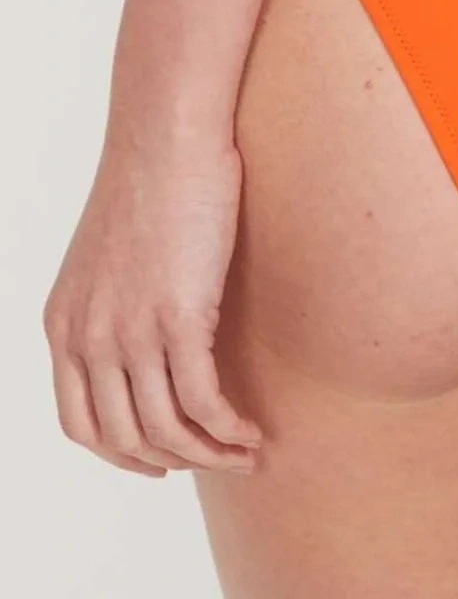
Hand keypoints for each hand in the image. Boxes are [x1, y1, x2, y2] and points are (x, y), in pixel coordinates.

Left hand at [44, 137, 261, 475]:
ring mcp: (129, 332)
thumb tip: (150, 338)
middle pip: (126, 438)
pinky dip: (228, 429)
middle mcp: (88, 337)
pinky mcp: (177, 319)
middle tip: (219, 460)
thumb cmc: (152, 181)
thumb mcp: (112, 256)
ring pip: (166, 429)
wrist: (166, 137)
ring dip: (210, 454)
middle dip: (177, 461)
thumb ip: (115, 305)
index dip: (123, 455)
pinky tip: (252, 429)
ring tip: (247, 451)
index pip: (81, 424)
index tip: (164, 461)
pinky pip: (202, 402)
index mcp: (65, 325)